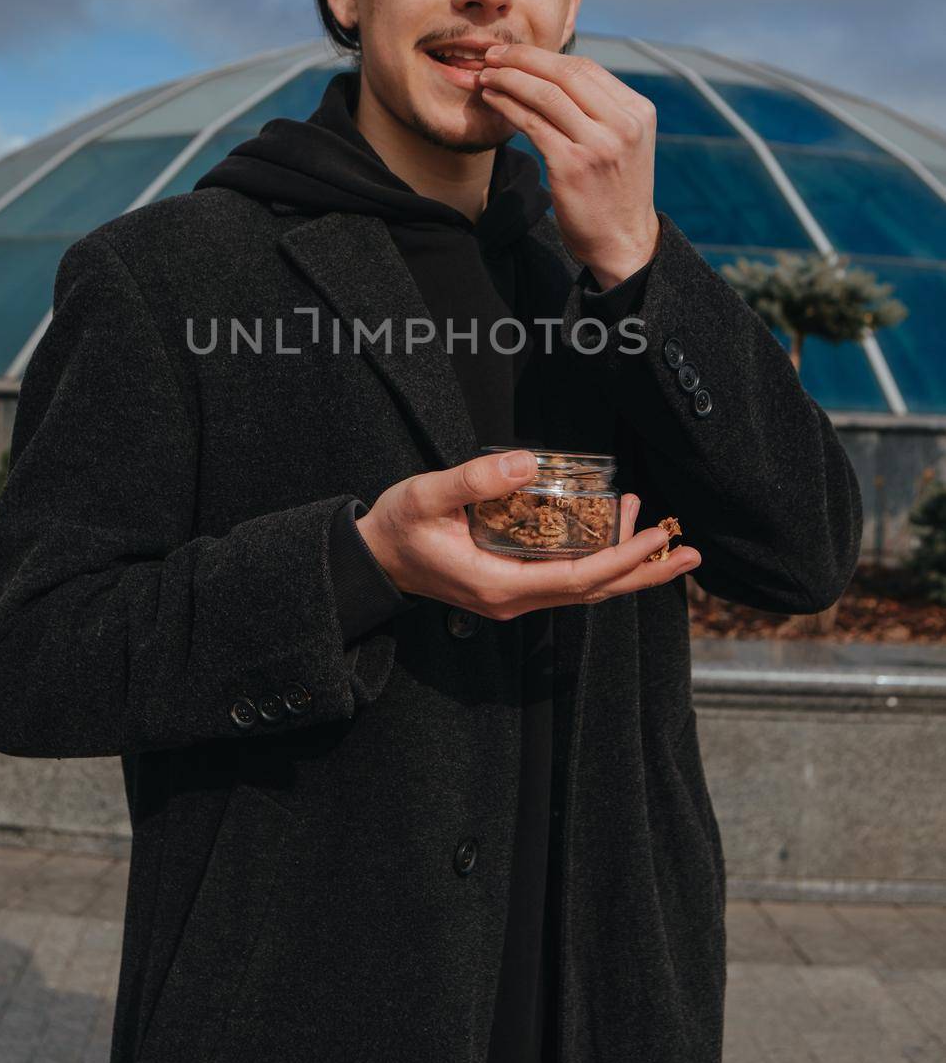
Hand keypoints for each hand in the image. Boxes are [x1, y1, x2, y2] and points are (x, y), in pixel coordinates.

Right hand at [355, 449, 700, 619]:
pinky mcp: (510, 585)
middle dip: (644, 572)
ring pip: (584, 588)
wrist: (372, 560)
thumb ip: (475, 480)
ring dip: (624, 564)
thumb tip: (525, 462)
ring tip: (657, 529)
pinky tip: (610, 534)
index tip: (657, 537)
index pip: (579, 579)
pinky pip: (567, 580)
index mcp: (500, 585)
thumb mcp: (427, 496)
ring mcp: (513, 597)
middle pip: (595, 592)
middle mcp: (514, 600)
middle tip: (690, 552)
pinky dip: (598, 560)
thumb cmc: (397, 529)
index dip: (623, 560)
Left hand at [478, 43, 659, 288]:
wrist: (624, 242)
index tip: (516, 53)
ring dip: (509, 79)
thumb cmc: (616, 191)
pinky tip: (492, 100)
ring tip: (485, 75)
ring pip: (546, 95)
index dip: (545, 56)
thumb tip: (552, 74)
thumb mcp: (623, 142)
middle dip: (523, 58)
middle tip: (492, 54)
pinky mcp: (572, 166)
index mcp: (638, 112)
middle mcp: (622, 124)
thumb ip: (600, 110)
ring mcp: (598, 145)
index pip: (586, 69)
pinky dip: (508, 106)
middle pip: (565, 73)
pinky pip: (532, 123)